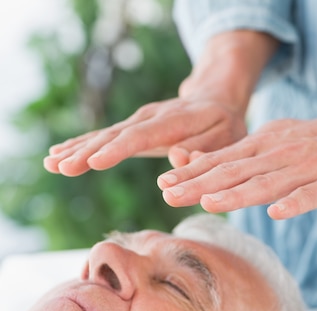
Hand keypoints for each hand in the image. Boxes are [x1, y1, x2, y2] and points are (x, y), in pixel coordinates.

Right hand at [43, 97, 246, 175]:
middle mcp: (150, 118)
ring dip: (76, 149)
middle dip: (86, 152)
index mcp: (174, 122)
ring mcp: (138, 121)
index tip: (94, 162)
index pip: (142, 136)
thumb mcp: (226, 139)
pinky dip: (80, 145)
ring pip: (103, 135)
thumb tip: (177, 158)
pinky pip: (103, 137)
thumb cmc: (225, 125)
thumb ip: (203, 151)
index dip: (118, 150)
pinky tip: (58, 154)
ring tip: (51, 163)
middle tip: (61, 167)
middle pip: (114, 136)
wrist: (216, 99)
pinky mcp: (132, 127)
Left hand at [158, 110, 316, 218]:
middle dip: (199, 185)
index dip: (191, 174)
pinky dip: (292, 204)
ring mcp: (301, 171)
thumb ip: (238, 157)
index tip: (163, 185)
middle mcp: (275, 156)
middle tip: (168, 196)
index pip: (219, 161)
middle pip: (233, 173)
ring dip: (236, 194)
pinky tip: (276, 213)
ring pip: (265, 184)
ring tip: (209, 203)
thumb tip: (201, 165)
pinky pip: (308, 196)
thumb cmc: (309, 143)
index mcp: (260, 147)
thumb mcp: (269, 140)